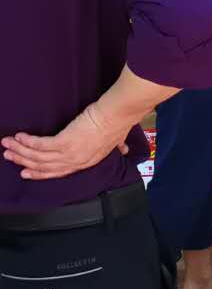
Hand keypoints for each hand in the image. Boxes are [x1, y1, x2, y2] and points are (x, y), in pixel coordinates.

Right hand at [2, 105, 129, 180]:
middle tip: (9, 157)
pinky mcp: (65, 142)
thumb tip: (124, 148)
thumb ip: (117, 147)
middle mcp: (76, 162)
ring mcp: (70, 154)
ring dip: (20, 151)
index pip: (58, 172)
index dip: (40, 173)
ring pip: (38, 157)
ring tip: (6, 145)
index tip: (26, 172)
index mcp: (86, 163)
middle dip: (23, 161)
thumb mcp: (117, 141)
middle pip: (44, 166)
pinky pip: (41, 145)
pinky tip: (18, 137)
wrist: (116, 115)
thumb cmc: (117, 124)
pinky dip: (28, 142)